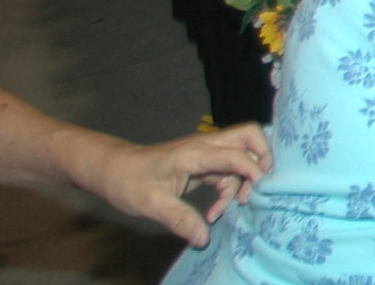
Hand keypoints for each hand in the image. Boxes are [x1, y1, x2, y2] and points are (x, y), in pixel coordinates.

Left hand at [80, 122, 271, 247]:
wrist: (111, 170)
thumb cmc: (128, 182)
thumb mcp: (152, 204)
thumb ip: (180, 219)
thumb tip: (203, 239)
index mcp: (195, 152)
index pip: (235, 153)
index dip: (252, 170)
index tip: (254, 194)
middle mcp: (205, 146)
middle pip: (249, 135)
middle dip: (262, 157)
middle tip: (259, 185)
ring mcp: (205, 153)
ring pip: (242, 153)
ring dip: (244, 178)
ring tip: (232, 205)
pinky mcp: (202, 163)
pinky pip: (228, 169)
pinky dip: (230, 186)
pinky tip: (216, 208)